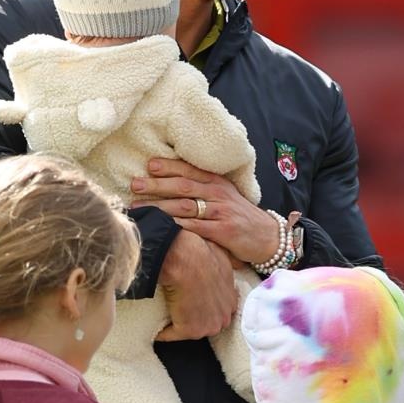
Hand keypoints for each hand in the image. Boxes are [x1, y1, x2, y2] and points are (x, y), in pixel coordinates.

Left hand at [133, 160, 282, 269]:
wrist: (267, 237)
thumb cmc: (240, 216)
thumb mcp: (225, 196)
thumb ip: (203, 188)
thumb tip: (171, 181)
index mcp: (218, 182)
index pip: (190, 169)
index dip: (169, 166)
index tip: (149, 165)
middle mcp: (219, 194)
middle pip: (183, 186)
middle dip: (157, 184)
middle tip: (135, 183)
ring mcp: (221, 212)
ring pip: (184, 206)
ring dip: (159, 206)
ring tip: (138, 207)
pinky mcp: (222, 231)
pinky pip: (193, 227)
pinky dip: (174, 227)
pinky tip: (158, 227)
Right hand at [156, 226, 241, 340]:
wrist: (185, 260)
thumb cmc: (201, 253)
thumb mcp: (225, 256)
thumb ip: (231, 265)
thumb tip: (238, 264)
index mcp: (231, 300)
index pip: (221, 311)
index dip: (206, 308)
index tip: (194, 304)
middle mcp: (223, 317)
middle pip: (208, 325)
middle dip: (195, 320)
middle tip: (178, 311)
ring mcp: (207, 326)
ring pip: (191, 330)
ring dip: (178, 326)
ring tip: (165, 317)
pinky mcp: (189, 331)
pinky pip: (171, 335)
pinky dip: (162, 332)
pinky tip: (155, 327)